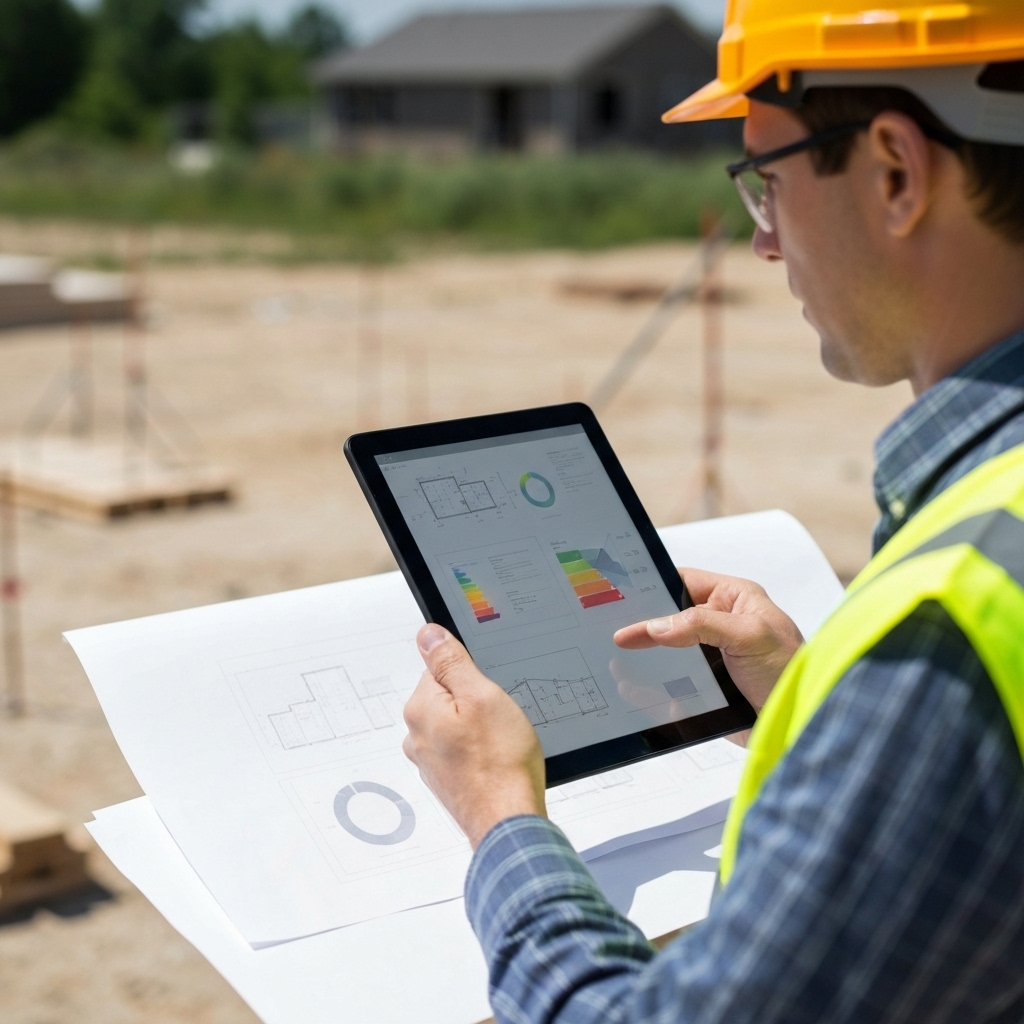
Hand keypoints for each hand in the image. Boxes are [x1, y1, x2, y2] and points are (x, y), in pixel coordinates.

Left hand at [403, 623, 545, 848]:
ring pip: (458, 724)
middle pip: (450, 696)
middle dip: (477, 702)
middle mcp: (416, 736)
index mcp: (420, 709)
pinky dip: (481, 752)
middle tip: (500, 720)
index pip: (441, 668)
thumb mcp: (482, 695)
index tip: (489, 692)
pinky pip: (464, 750)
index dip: (473, 676)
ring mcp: (429, 761)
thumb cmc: (499, 763)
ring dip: (481, 729)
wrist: (508, 823)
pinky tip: (498, 761)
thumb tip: (427, 634)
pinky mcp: (446, 779)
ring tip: (502, 744)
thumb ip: (450, 661)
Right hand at [613, 569, 802, 713]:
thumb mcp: (750, 635)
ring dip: (645, 657)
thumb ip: (701, 624)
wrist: (800, 725)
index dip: (653, 586)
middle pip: (668, 617)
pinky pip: (670, 683)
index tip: (625, 595)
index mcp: (733, 598)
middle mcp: (718, 624)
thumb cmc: (792, 671)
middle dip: (644, 625)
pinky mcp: (704, 688)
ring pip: (666, 652)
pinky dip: (652, 686)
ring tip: (617, 657)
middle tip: (616, 630)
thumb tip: (657, 626)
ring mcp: (709, 657)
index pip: (682, 582)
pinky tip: (634, 685)